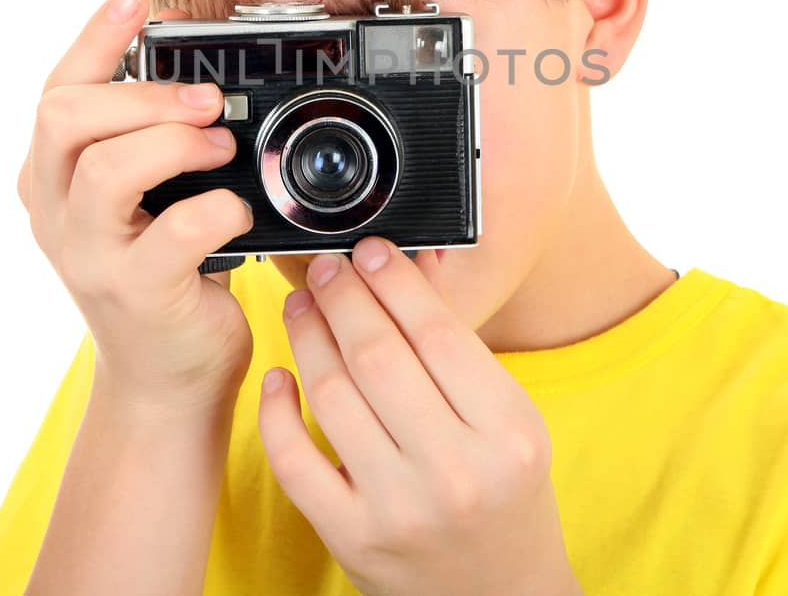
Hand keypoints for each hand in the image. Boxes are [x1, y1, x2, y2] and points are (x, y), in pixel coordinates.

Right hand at [17, 0, 255, 416]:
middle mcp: (56, 213)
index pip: (56, 90)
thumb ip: (147, 144)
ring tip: (220, 146)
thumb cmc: (164, 279)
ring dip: (173, 141)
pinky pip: (173, 235)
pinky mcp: (136, 294)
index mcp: (52, 179)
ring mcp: (89, 257)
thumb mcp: (141, 203)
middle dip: (141, 91)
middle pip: (65, 117)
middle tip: (207, 97)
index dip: (96, 37)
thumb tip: (198, 77)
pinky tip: (236, 211)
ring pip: (106, 168)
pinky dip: (215, 210)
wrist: (166, 382)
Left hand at [257, 237, 581, 595]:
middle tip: (324, 268)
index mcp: (509, 434)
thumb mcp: (510, 423)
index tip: (368, 250)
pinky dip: (277, 410)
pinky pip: (295, 459)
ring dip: (307, 337)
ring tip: (301, 306)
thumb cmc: (505, 495)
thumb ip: (459, 355)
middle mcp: (457, 472)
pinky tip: (278, 375)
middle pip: (378, 355)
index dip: (393, 281)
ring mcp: (399, 509)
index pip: (437, 333)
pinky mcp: (352, 538)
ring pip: (332, 396)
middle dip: (341, 297)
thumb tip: (400, 271)